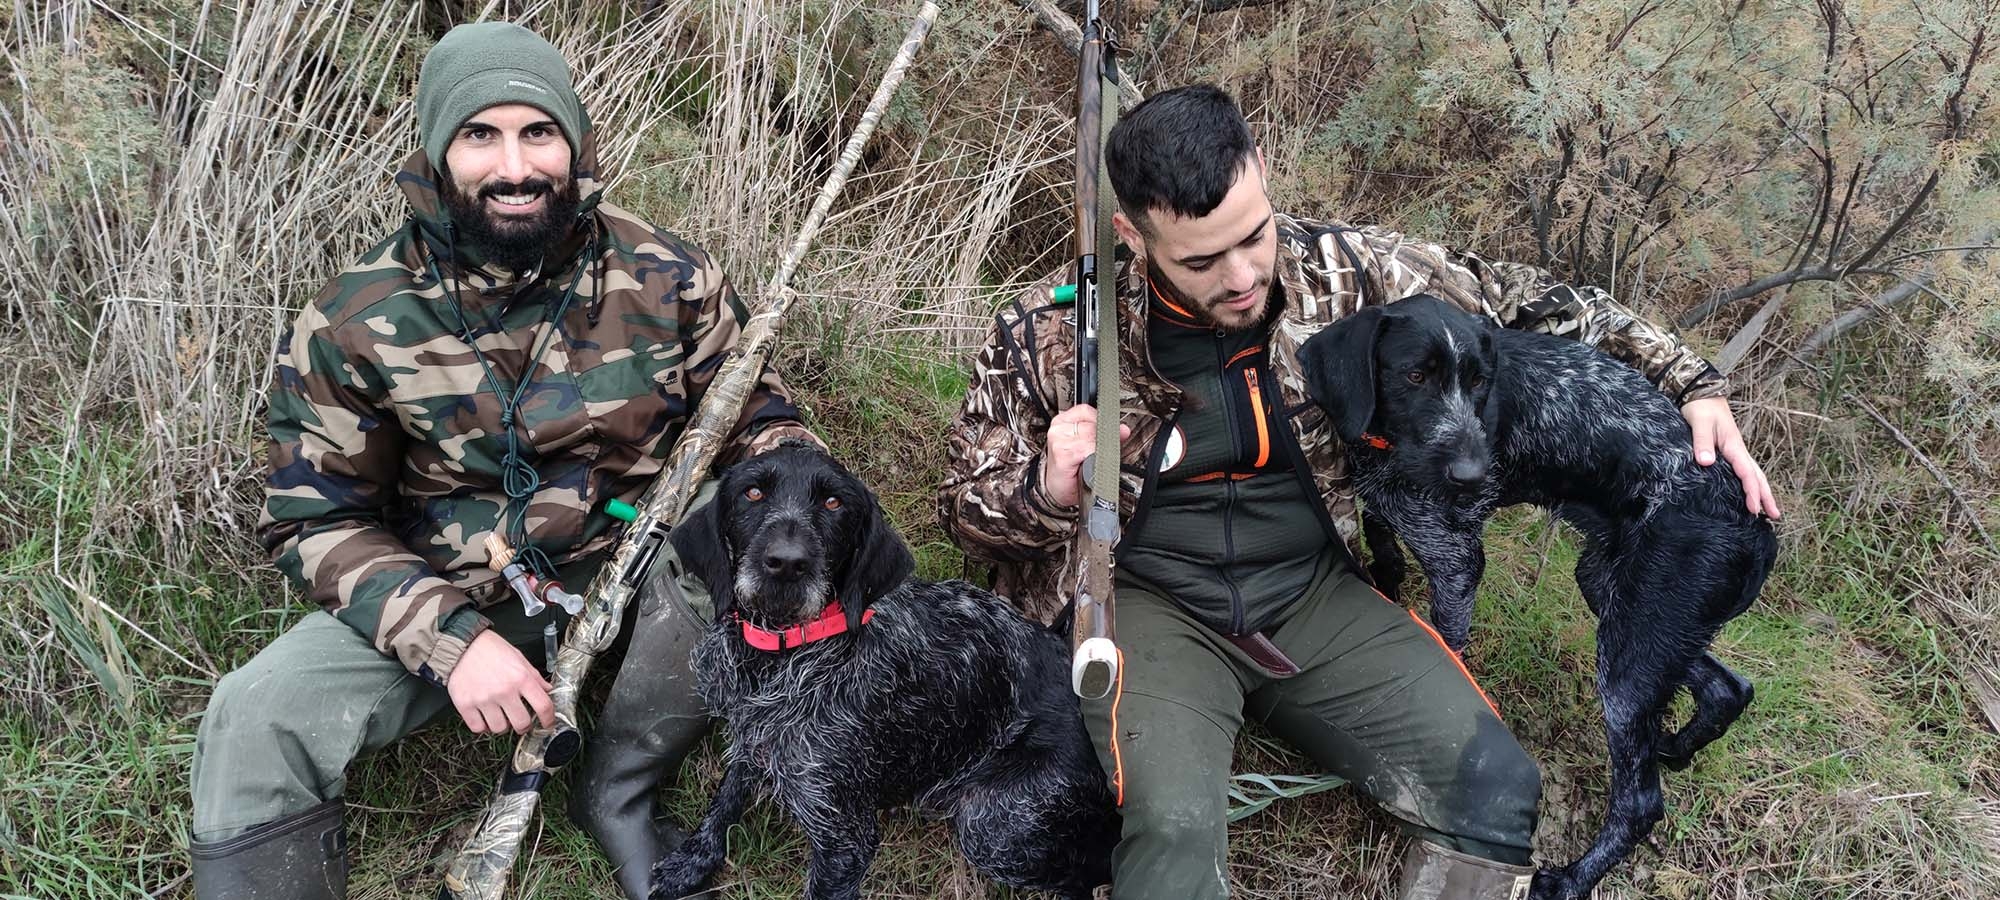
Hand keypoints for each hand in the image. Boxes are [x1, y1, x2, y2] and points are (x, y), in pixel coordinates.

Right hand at [447, 630, 554, 734]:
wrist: (462, 645)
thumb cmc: (490, 649)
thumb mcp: (519, 658)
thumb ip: (534, 676)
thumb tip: (547, 690)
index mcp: (521, 678)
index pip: (543, 706)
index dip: (548, 719)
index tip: (547, 723)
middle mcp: (504, 690)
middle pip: (521, 723)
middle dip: (524, 725)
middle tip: (520, 720)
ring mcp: (484, 699)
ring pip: (499, 729)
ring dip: (502, 725)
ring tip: (500, 715)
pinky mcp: (465, 704)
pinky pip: (478, 728)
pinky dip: (482, 726)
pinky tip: (484, 716)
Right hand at [1039, 404, 1130, 508]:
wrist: (1056, 490)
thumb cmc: (1070, 470)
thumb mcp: (1089, 448)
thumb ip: (1107, 436)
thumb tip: (1124, 430)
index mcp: (1063, 421)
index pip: (1087, 411)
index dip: (1099, 423)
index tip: (1101, 436)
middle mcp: (1059, 427)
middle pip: (1092, 425)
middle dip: (1099, 439)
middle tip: (1094, 453)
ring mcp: (1059, 439)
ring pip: (1090, 436)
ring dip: (1094, 450)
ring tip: (1087, 459)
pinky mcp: (1062, 452)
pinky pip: (1086, 449)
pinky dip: (1090, 457)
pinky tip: (1084, 464)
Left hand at [1681, 396, 1780, 518]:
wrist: (1701, 393)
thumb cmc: (1701, 408)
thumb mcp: (1700, 423)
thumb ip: (1702, 442)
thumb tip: (1707, 462)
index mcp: (1734, 446)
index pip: (1746, 473)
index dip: (1752, 492)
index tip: (1755, 509)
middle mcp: (1738, 450)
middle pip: (1757, 476)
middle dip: (1766, 496)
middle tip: (1775, 516)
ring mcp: (1735, 451)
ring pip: (1754, 474)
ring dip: (1762, 491)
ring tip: (1770, 511)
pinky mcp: (1729, 451)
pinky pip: (1744, 471)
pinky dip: (1751, 483)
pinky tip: (1750, 492)